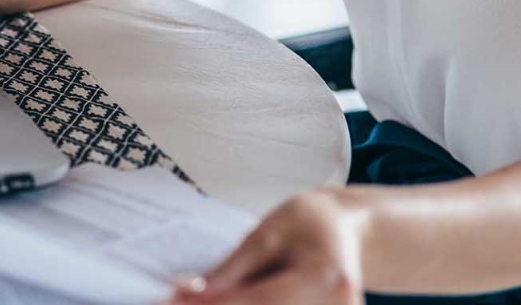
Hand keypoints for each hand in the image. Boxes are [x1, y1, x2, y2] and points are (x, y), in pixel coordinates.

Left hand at [170, 190, 367, 303]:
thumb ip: (232, 269)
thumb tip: (191, 294)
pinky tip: (231, 298)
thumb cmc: (310, 223)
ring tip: (203, 296)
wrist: (348, 232)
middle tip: (179, 299)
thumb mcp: (267, 233)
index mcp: (324, 278)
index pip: (256, 301)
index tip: (173, 302)